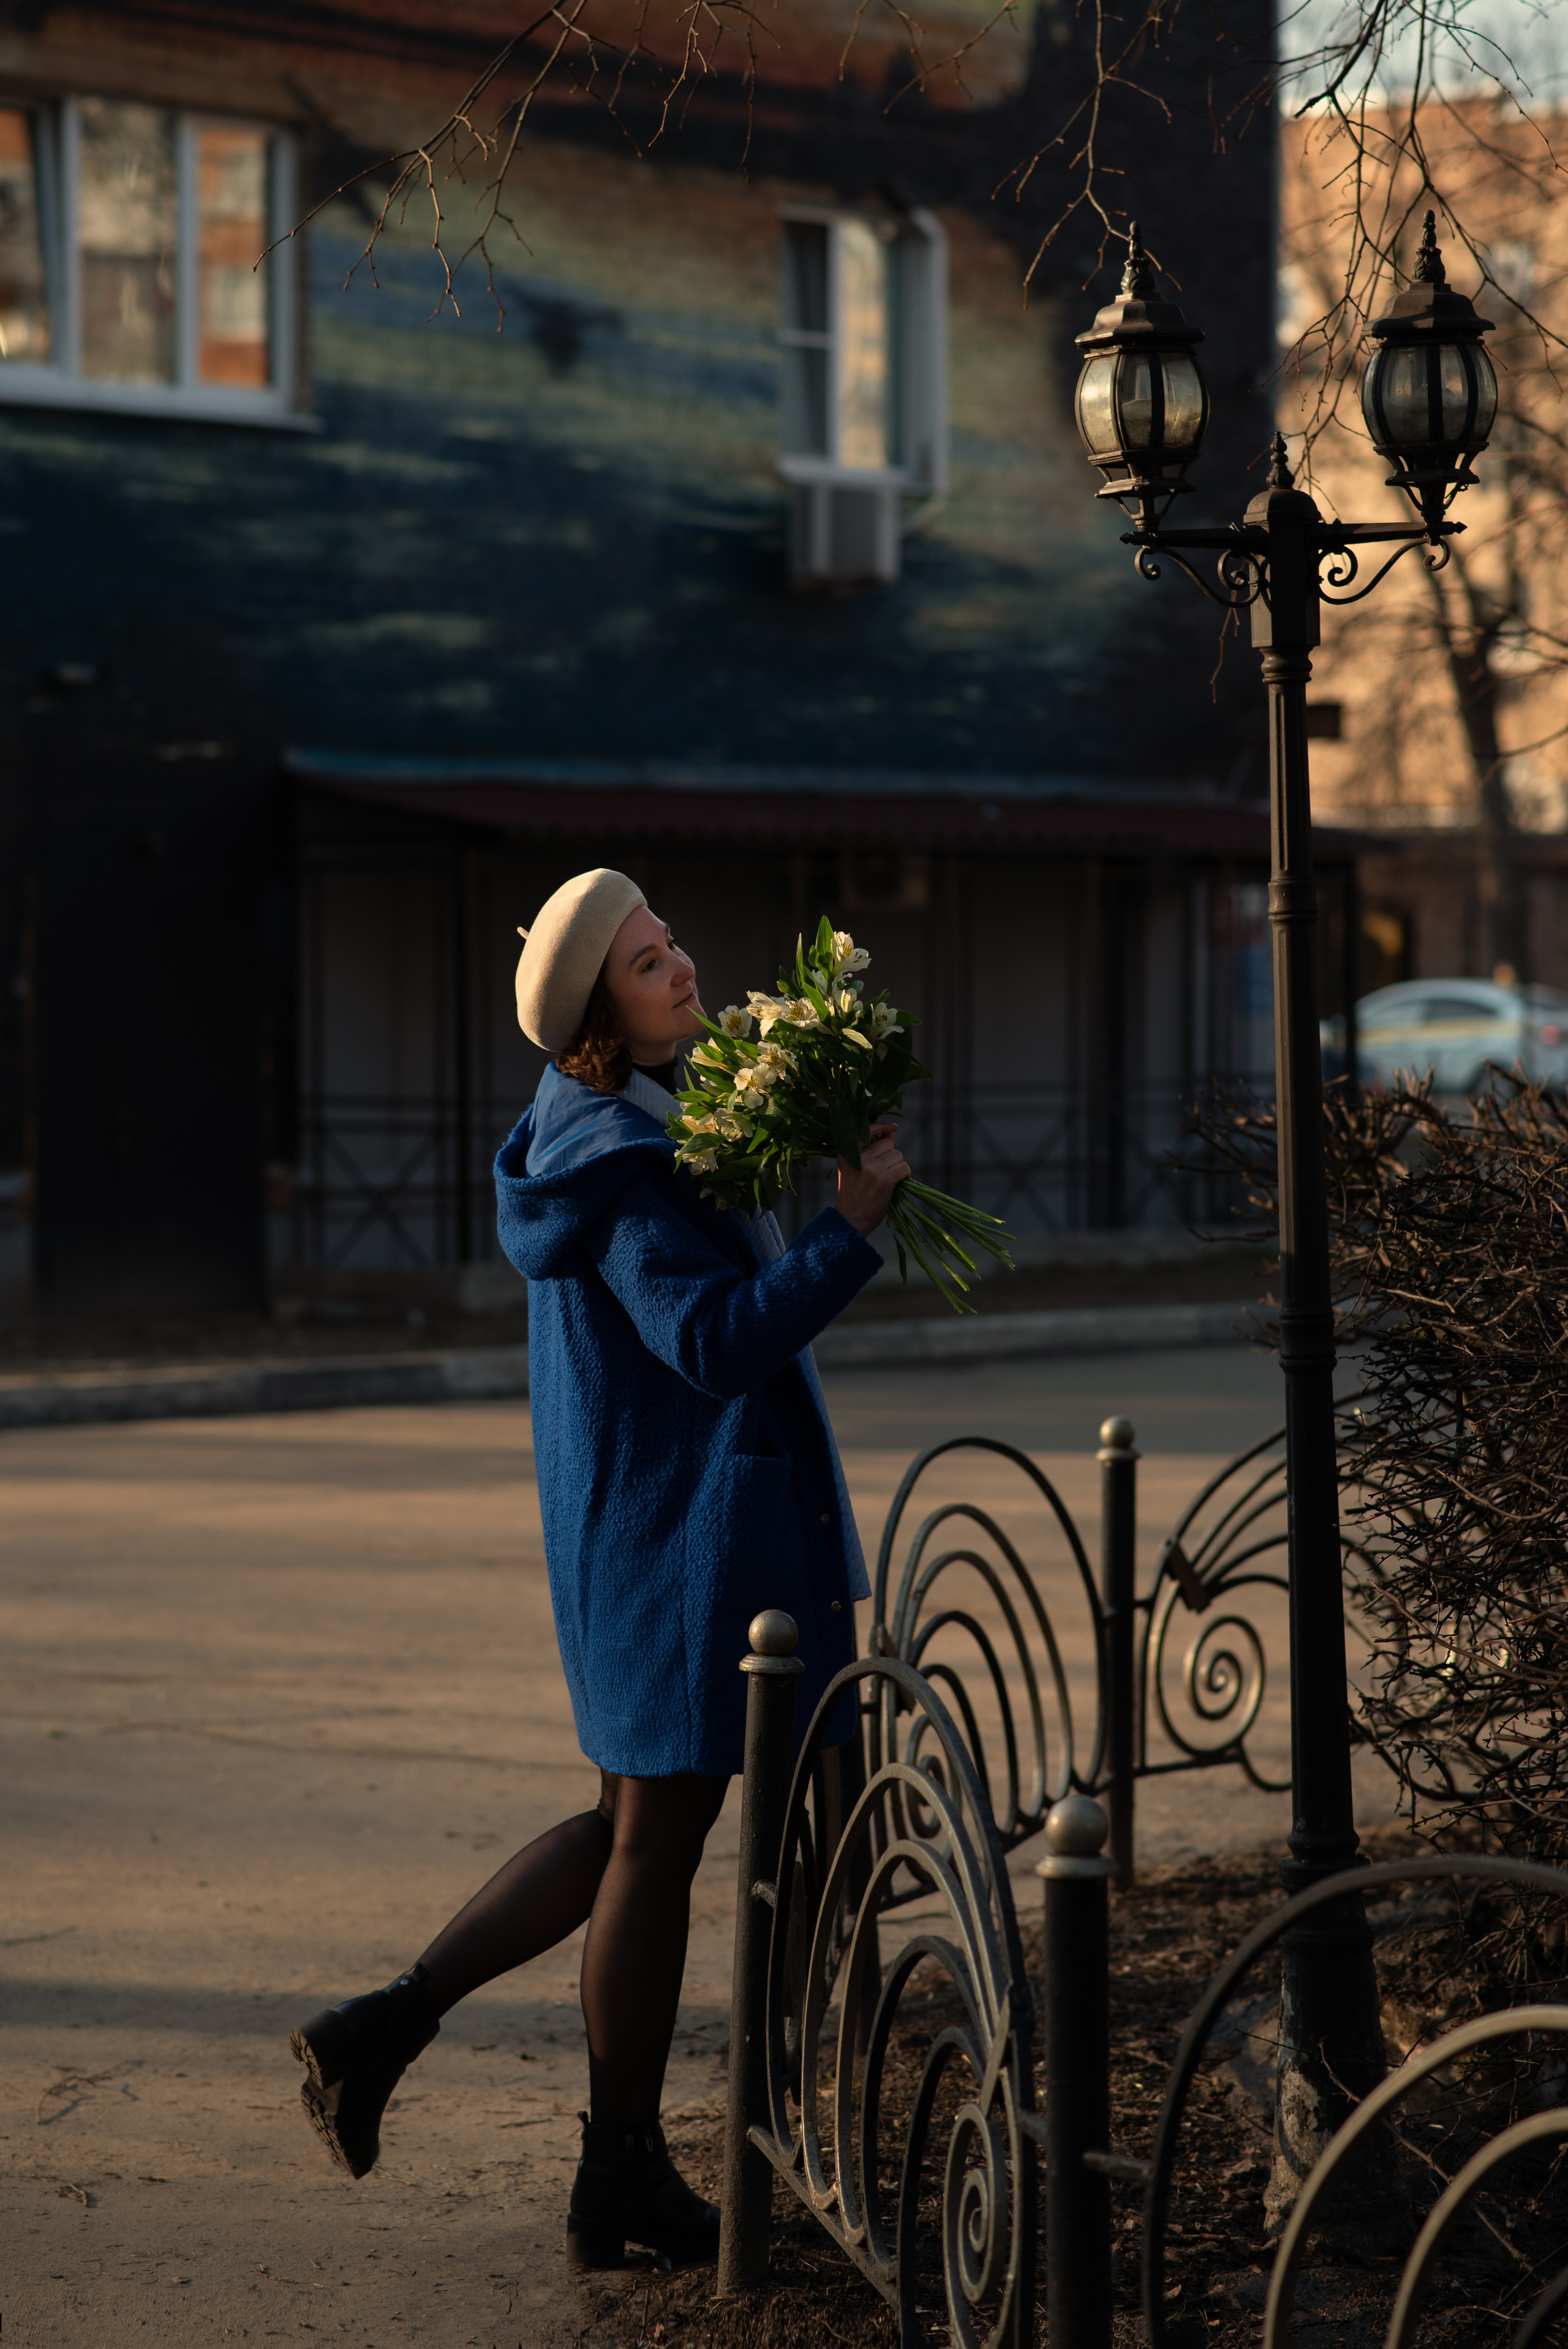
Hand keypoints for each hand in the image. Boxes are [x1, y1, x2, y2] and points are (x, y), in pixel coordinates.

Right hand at [836, 1123, 909, 1237]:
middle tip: (885, 1172)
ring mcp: (871, 1168)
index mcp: (846, 1153)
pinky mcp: (884, 1179)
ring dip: (898, 1167)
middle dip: (891, 1156)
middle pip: (888, 1144)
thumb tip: (890, 1131)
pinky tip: (898, 1184)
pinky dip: (905, 1175)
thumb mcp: (855, 1168)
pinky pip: (904, 1167)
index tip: (893, 1127)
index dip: (881, 1126)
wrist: (850, 1220)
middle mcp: (858, 1157)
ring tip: (889, 1180)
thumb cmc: (854, 1195)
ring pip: (898, 1155)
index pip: (866, 1130)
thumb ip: (872, 1149)